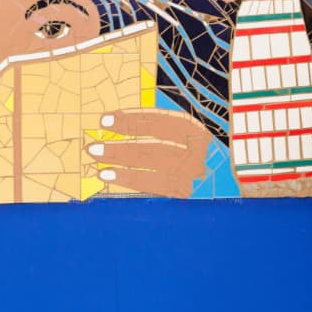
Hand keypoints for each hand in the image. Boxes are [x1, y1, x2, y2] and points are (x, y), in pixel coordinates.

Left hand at [87, 108, 212, 197]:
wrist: (218, 173)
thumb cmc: (183, 146)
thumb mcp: (174, 131)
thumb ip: (150, 126)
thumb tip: (111, 121)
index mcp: (194, 128)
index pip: (160, 121)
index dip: (131, 120)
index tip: (103, 120)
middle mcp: (197, 151)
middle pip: (156, 148)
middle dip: (122, 147)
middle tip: (93, 147)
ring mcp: (193, 173)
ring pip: (156, 169)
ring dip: (123, 165)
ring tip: (98, 164)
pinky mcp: (186, 190)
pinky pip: (155, 186)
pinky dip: (129, 180)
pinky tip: (109, 175)